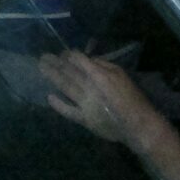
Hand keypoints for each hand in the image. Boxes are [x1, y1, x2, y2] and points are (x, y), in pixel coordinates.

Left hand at [39, 51, 163, 147]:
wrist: (138, 125)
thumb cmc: (131, 97)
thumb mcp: (120, 73)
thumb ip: (102, 64)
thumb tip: (87, 60)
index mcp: (99, 75)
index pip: (78, 60)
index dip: (69, 55)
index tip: (63, 53)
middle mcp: (89, 87)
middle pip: (68, 71)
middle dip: (55, 62)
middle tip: (43, 56)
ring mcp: (85, 104)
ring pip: (65, 86)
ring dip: (52, 76)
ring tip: (41, 67)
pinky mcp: (85, 119)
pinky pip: (69, 111)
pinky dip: (59, 104)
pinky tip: (49, 97)